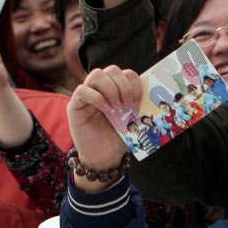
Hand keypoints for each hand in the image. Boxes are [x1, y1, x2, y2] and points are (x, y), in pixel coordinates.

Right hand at [67, 66, 139, 191]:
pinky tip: (105, 109)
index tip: (138, 100)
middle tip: (127, 105)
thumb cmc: (118, 138)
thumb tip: (151, 94)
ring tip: (116, 107)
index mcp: (116, 90)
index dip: (133, 83)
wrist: (104, 158)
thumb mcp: (132, 119)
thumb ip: (137, 104)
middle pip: (112, 70)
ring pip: (96, 74)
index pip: (125, 73)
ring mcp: (87, 95)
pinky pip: (82, 90)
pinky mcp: (75, 105)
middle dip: (123, 86)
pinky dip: (96, 97)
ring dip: (110, 89)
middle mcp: (100, 89)